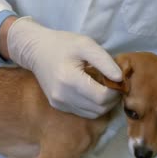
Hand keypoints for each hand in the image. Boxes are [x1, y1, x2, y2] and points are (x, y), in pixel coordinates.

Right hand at [4, 17, 121, 118]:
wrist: (36, 50)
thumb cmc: (63, 44)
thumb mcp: (86, 45)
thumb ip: (105, 61)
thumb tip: (120, 79)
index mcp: (69, 79)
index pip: (102, 97)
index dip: (115, 92)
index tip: (119, 81)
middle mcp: (63, 96)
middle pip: (99, 108)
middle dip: (112, 99)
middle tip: (114, 85)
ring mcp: (59, 103)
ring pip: (92, 114)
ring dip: (104, 104)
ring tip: (104, 88)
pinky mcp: (58, 106)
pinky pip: (83, 112)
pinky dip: (93, 105)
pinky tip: (93, 91)